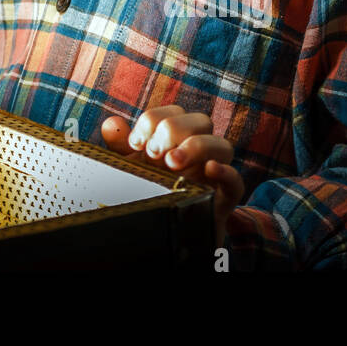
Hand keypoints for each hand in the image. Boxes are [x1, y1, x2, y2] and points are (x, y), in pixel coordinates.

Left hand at [101, 104, 243, 248]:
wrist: (165, 234)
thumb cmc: (150, 191)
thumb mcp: (132, 168)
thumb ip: (120, 146)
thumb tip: (111, 124)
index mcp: (178, 138)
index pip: (173, 111)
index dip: (153, 120)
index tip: (136, 143)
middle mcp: (199, 150)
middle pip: (200, 120)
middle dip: (173, 130)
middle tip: (153, 153)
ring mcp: (214, 172)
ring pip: (222, 145)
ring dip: (196, 147)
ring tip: (172, 163)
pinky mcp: (225, 198)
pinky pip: (236, 180)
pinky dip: (226, 171)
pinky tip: (209, 170)